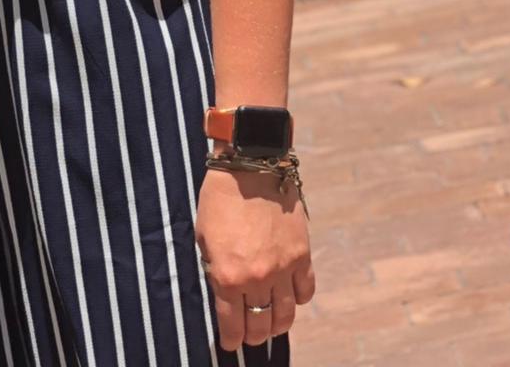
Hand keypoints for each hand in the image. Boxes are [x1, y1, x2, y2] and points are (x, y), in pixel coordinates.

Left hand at [196, 162, 313, 352]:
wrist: (250, 166)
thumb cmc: (219, 198)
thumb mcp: (204, 236)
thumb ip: (215, 267)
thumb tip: (223, 290)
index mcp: (229, 276)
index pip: (231, 324)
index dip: (230, 339)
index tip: (229, 343)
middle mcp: (258, 279)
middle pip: (260, 325)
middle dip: (253, 336)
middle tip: (250, 335)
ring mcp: (284, 269)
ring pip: (285, 316)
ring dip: (277, 326)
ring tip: (271, 325)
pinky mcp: (302, 255)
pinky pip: (305, 292)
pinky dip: (298, 299)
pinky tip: (290, 298)